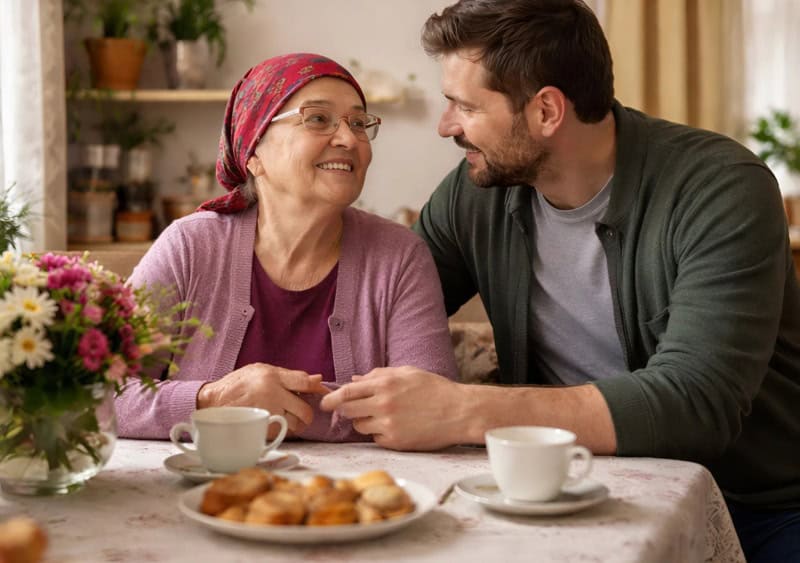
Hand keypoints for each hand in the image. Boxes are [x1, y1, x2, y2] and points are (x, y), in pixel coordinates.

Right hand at [197, 363, 329, 435]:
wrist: (213, 400)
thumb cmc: (238, 383)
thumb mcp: (263, 370)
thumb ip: (291, 376)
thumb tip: (317, 379)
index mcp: (273, 377)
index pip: (305, 383)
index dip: (318, 389)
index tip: (323, 393)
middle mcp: (272, 395)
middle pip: (304, 410)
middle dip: (307, 414)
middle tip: (302, 412)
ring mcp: (266, 413)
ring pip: (295, 424)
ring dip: (295, 424)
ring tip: (286, 417)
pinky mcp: (259, 428)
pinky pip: (281, 433)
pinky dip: (282, 430)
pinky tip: (275, 423)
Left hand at [320, 366, 463, 449]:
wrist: (459, 412)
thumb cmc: (435, 389)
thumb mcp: (407, 373)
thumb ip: (378, 375)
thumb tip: (354, 380)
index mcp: (384, 385)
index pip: (346, 392)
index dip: (331, 398)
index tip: (324, 402)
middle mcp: (383, 405)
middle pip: (347, 411)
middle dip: (345, 410)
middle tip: (352, 409)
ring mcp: (388, 426)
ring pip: (360, 427)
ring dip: (364, 422)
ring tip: (384, 416)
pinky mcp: (395, 442)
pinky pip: (376, 439)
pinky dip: (380, 434)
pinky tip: (397, 427)